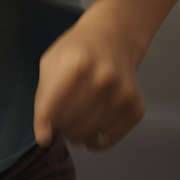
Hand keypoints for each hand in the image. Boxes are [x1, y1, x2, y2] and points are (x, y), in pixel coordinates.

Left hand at [32, 2, 145, 150]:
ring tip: (77, 113)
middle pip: (69, 126)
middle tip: (63, 111)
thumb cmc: (78, 51)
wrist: (114, 38)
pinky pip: (106, 142)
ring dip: (77, 131)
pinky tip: (92, 119)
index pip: (52, 110)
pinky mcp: (136, 109)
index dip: (44, 123)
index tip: (43, 132)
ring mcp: (123, 94)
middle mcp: (104, 78)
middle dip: (60, 124)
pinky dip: (95, 138)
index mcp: (77, 62)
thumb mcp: (51, 62)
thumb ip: (43, 98)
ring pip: (87, 137)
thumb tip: (43, 137)